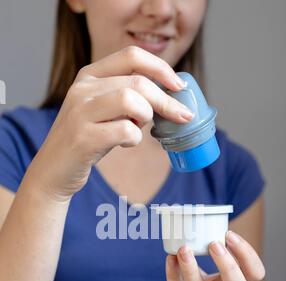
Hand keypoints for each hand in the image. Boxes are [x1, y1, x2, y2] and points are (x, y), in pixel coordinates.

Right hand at [29, 46, 192, 201]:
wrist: (53, 170)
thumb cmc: (87, 139)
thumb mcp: (102, 109)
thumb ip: (126, 97)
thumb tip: (169, 95)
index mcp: (89, 75)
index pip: (132, 55)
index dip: (161, 68)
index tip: (179, 86)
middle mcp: (82, 88)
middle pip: (138, 82)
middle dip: (166, 101)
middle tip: (181, 117)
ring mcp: (80, 112)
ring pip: (131, 100)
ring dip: (146, 117)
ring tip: (137, 128)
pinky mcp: (83, 138)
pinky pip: (125, 131)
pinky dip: (134, 139)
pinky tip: (125, 143)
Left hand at [163, 230, 265, 280]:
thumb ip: (217, 259)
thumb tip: (205, 221)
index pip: (255, 274)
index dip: (247, 255)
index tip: (229, 235)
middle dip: (229, 266)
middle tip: (214, 243)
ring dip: (191, 269)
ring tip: (183, 248)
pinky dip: (172, 274)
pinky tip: (170, 258)